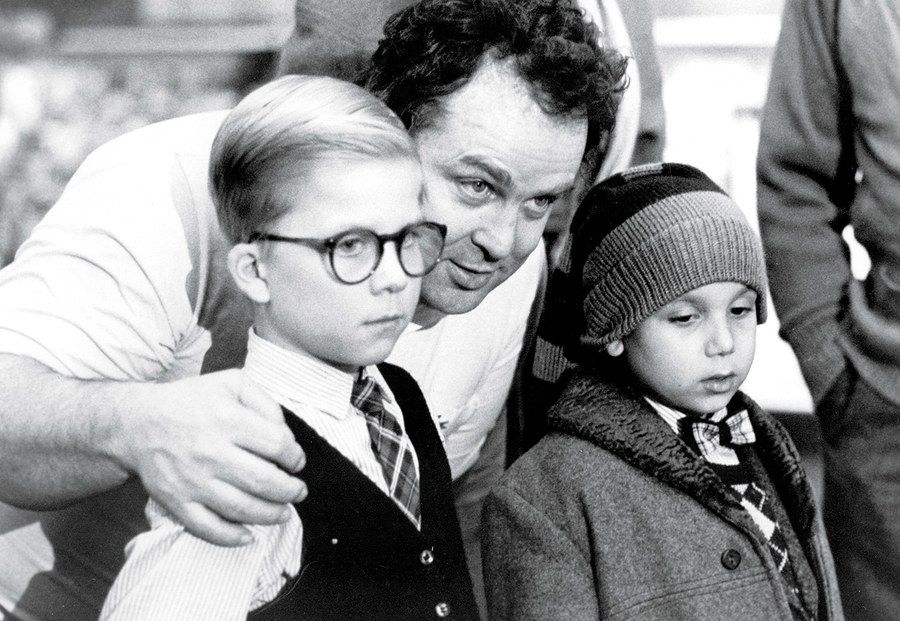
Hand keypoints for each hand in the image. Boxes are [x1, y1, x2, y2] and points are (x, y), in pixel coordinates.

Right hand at [118, 370, 306, 545]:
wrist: (137, 423)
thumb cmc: (190, 402)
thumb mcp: (231, 383)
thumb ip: (264, 402)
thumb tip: (285, 434)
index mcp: (226, 418)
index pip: (276, 444)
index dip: (294, 456)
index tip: (296, 461)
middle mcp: (210, 451)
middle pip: (264, 481)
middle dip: (290, 490)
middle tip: (298, 491)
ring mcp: (192, 480)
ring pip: (241, 508)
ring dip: (270, 515)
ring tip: (284, 513)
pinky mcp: (176, 501)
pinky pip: (207, 528)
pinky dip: (231, 537)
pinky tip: (249, 535)